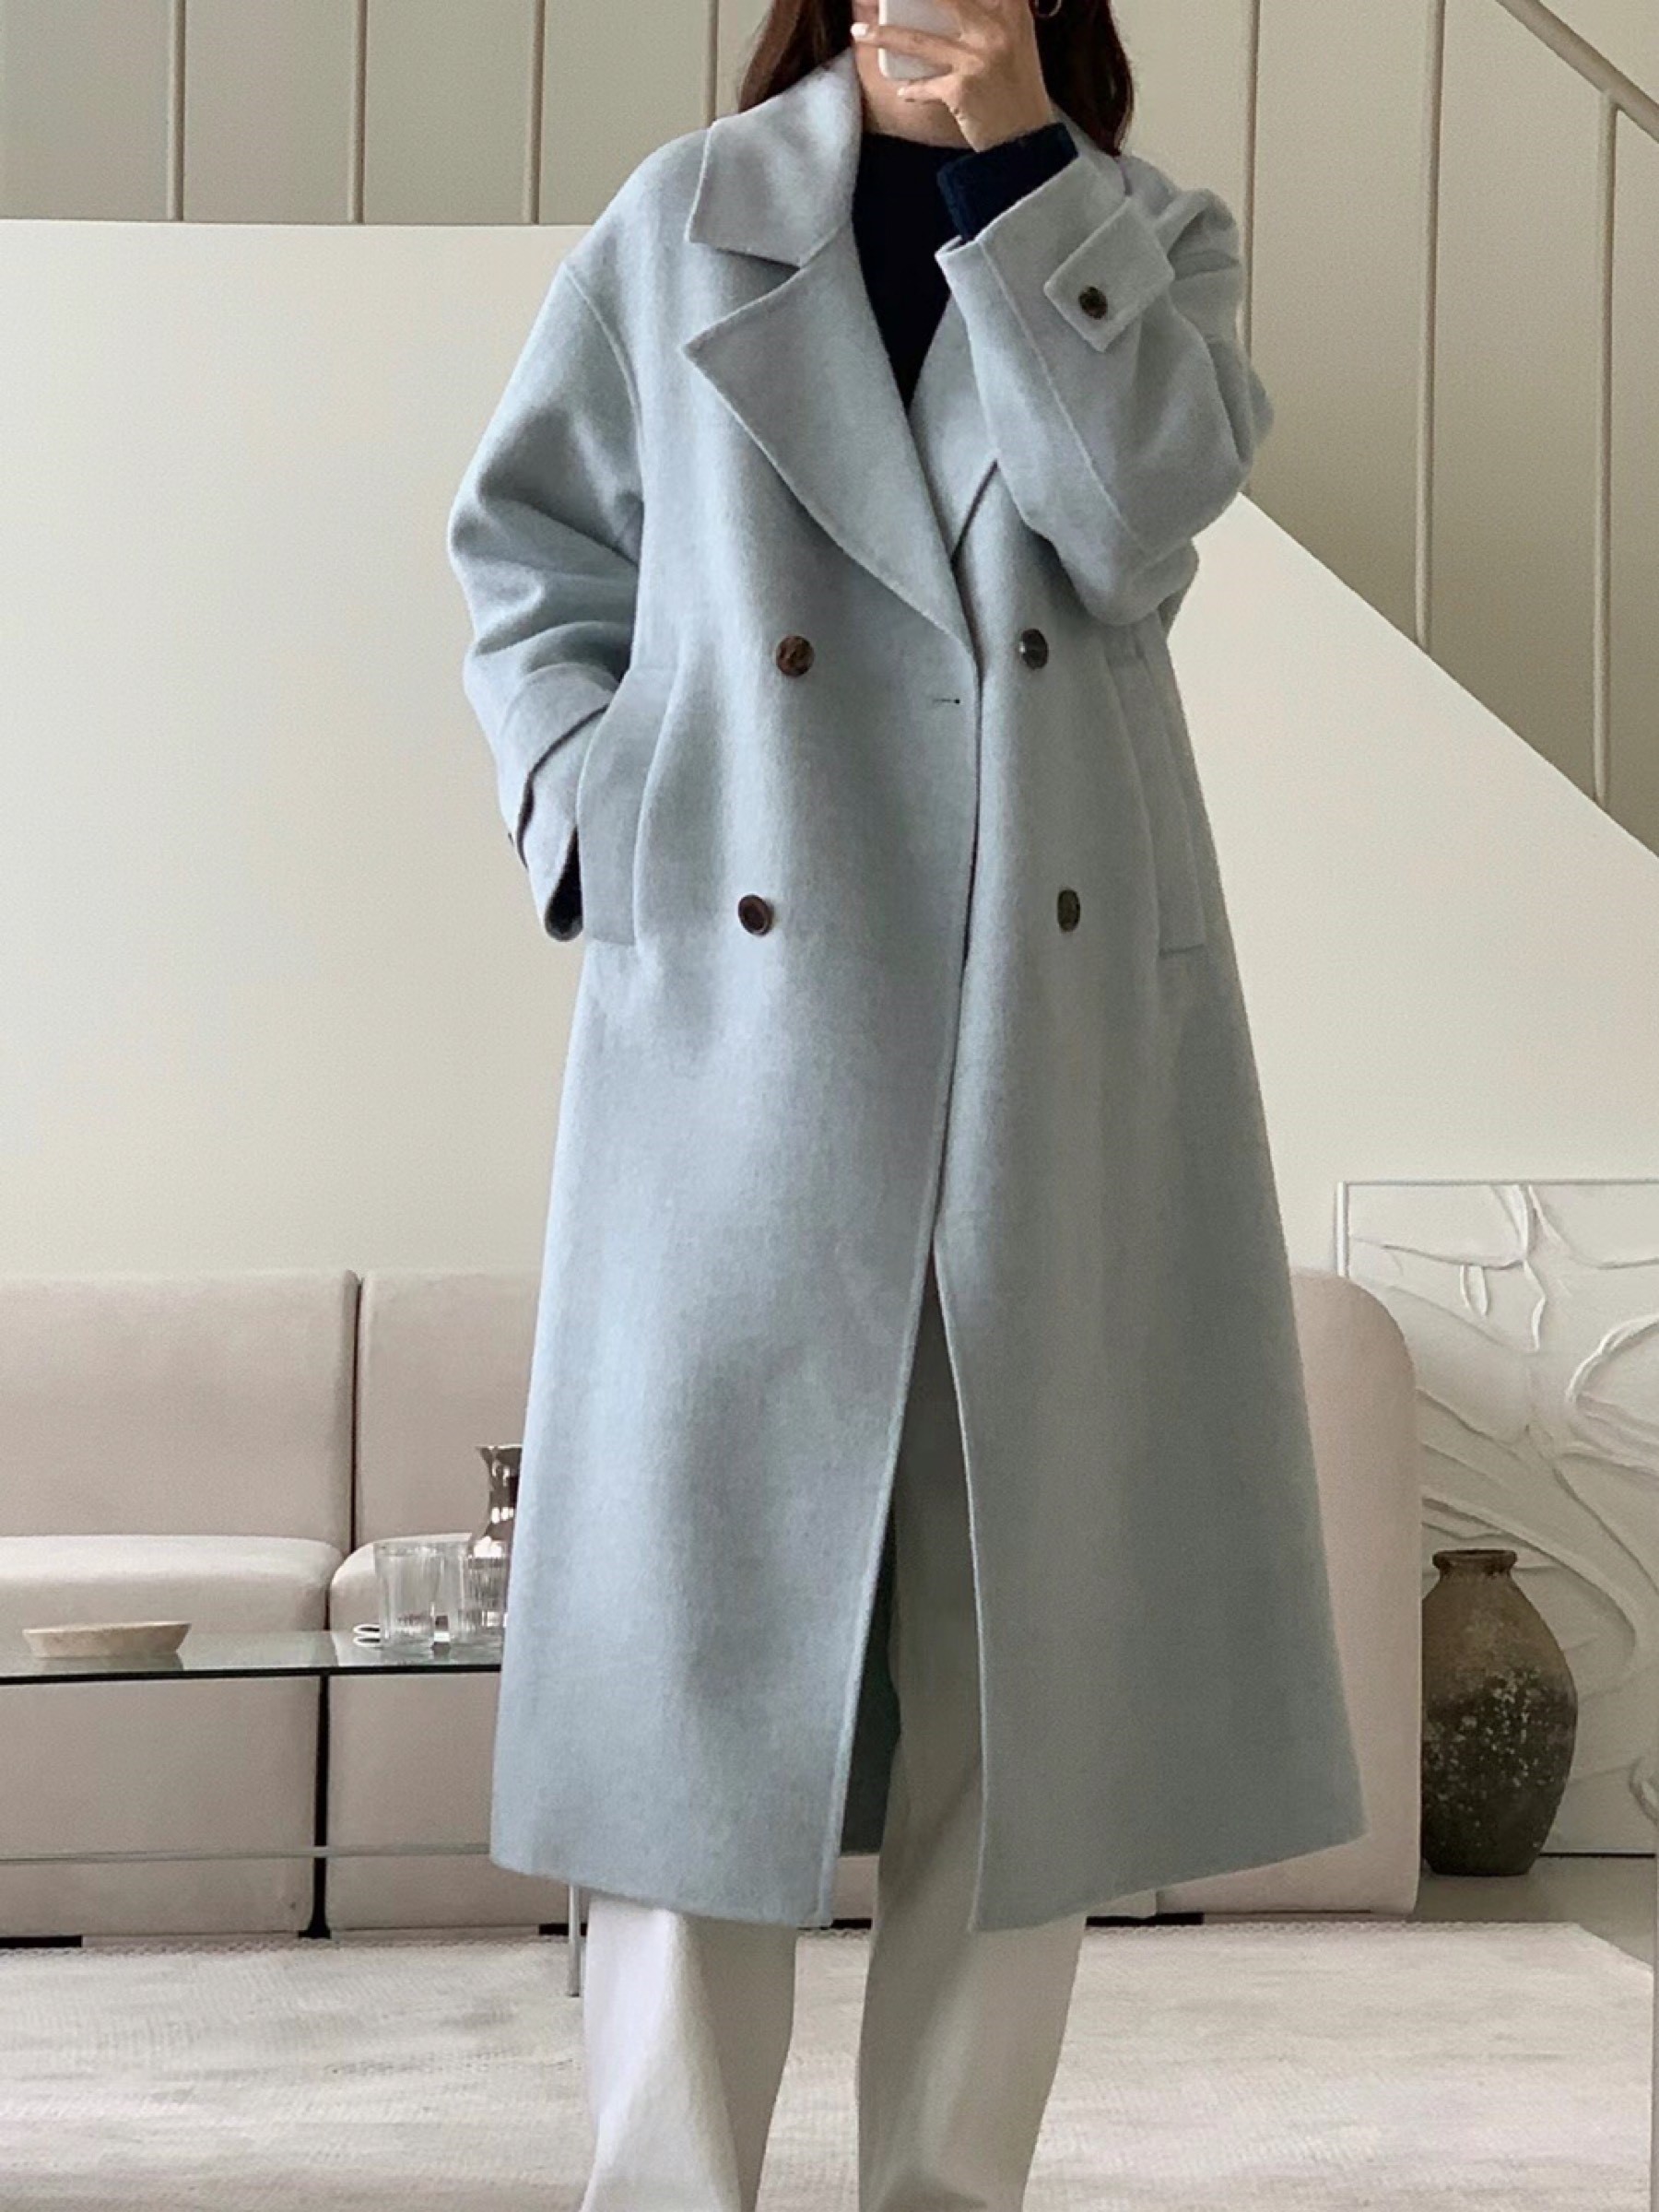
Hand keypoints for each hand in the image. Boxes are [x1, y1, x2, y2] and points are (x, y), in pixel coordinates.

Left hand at [850, 1, 1055, 151]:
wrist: (1027, 140)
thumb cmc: (1018, 89)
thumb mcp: (1017, 40)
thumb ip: (995, 14)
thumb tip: (954, 6)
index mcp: (1011, 10)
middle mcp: (996, 28)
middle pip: (941, 0)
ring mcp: (977, 59)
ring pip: (919, 41)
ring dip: (882, 36)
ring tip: (858, 31)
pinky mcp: (963, 89)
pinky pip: (925, 86)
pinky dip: (912, 88)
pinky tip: (903, 90)